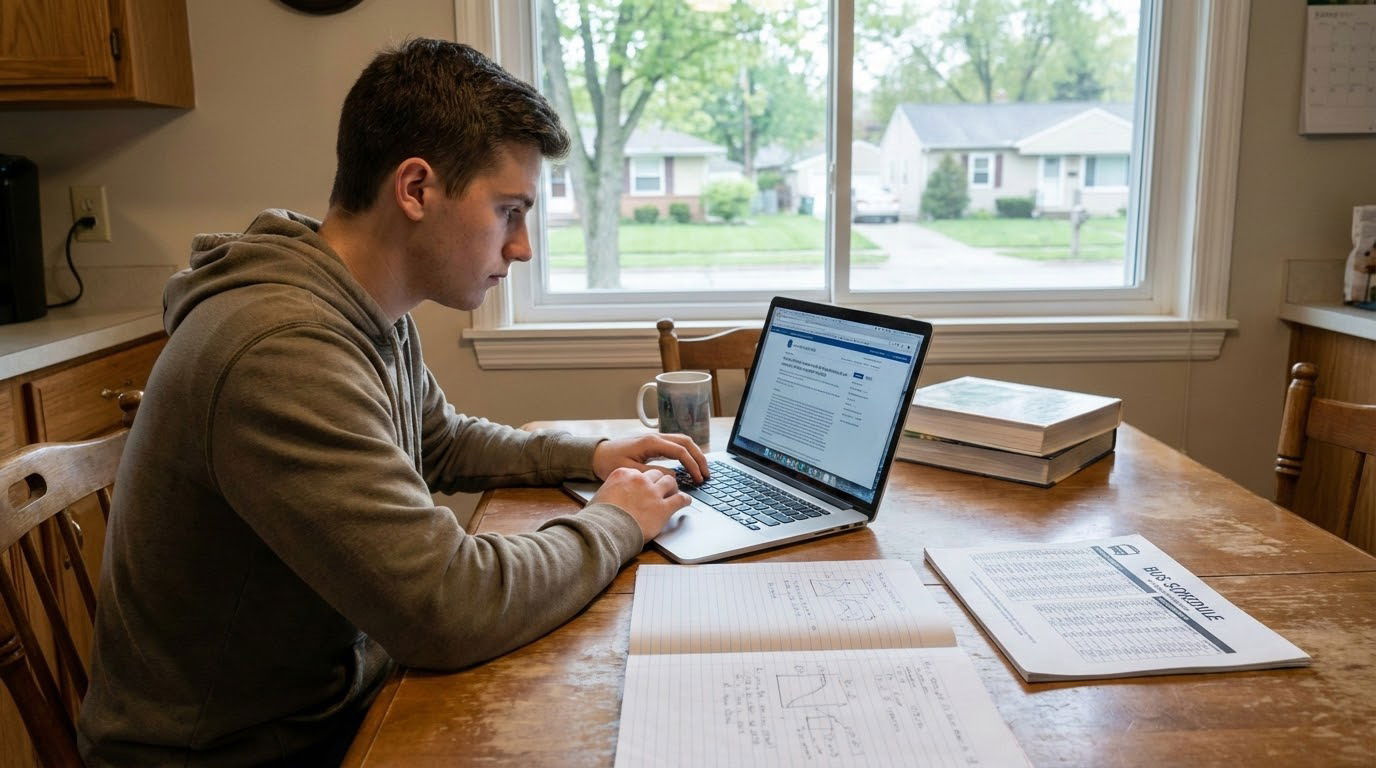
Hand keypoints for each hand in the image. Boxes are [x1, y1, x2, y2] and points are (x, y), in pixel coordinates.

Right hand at [590, 467, 690, 542]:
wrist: (605, 530)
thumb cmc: (599, 518)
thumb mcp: (600, 497)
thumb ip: (611, 492)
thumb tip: (611, 498)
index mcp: (623, 474)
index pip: (639, 472)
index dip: (644, 480)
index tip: (645, 485)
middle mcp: (639, 480)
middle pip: (656, 474)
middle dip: (659, 481)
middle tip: (661, 489)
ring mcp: (652, 492)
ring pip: (670, 481)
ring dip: (672, 487)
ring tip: (674, 493)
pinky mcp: (663, 508)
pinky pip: (680, 499)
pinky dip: (685, 500)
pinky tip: (686, 502)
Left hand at [592, 433, 709, 483]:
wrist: (596, 454)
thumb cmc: (609, 462)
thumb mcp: (630, 471)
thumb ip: (652, 474)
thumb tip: (673, 477)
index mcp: (650, 443)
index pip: (679, 451)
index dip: (692, 465)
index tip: (698, 478)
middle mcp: (655, 437)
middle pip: (686, 442)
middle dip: (699, 458)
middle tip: (706, 474)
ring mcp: (655, 438)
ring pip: (682, 441)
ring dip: (695, 454)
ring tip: (702, 470)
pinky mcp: (654, 443)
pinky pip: (676, 445)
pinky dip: (686, 453)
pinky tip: (689, 464)